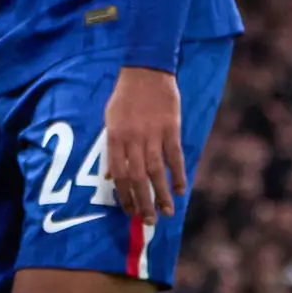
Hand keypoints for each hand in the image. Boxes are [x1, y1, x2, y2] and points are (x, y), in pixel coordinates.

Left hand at [100, 64, 186, 219]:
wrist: (146, 71)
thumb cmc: (125, 96)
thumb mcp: (110, 119)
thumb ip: (112, 149)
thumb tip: (111, 175)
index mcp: (115, 137)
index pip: (119, 175)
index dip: (124, 196)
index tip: (129, 212)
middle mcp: (133, 139)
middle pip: (137, 177)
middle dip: (143, 202)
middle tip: (148, 221)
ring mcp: (153, 134)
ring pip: (156, 171)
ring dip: (162, 194)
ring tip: (166, 212)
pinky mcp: (171, 128)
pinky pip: (175, 156)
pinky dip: (178, 174)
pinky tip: (181, 189)